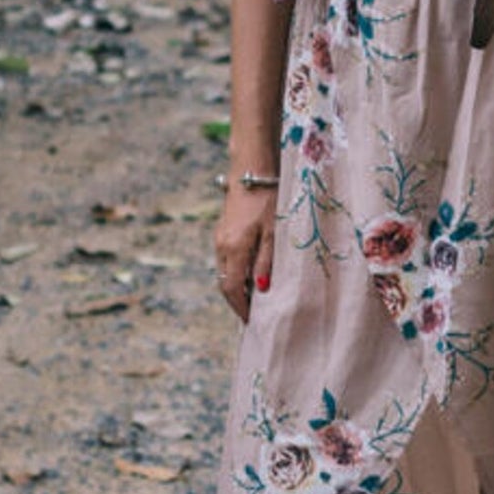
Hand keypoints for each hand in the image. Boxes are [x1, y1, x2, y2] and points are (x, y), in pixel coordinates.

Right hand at [214, 184, 277, 321]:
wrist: (253, 172)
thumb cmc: (269, 200)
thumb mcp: (273, 234)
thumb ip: (265, 262)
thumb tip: (260, 290)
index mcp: (234, 249)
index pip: (232, 289)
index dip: (241, 308)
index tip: (252, 321)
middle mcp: (222, 246)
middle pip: (225, 283)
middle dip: (237, 301)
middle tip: (253, 314)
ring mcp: (220, 238)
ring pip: (224, 271)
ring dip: (236, 286)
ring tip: (254, 297)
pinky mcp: (222, 230)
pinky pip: (225, 259)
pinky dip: (235, 272)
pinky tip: (249, 273)